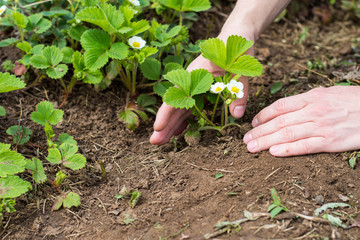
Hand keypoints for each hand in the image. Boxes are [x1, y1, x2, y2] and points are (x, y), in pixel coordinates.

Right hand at [150, 55, 248, 144]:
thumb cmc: (235, 52)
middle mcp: (190, 82)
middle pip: (174, 106)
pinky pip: (190, 107)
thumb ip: (239, 93)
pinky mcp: (200, 90)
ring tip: (163, 141)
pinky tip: (180, 131)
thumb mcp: (241, 71)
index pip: (175, 97)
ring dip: (172, 125)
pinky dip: (184, 119)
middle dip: (164, 125)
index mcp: (194, 75)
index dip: (166, 114)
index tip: (158, 128)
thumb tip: (236, 116)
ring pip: (180, 109)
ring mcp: (194, 86)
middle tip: (154, 143)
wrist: (235, 38)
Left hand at [243, 86, 359, 155]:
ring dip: (266, 142)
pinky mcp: (331, 142)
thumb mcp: (329, 93)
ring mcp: (322, 126)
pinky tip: (274, 152)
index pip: (280, 106)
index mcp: (312, 97)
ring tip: (251, 148)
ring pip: (287, 134)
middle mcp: (314, 111)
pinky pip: (305, 146)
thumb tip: (287, 107)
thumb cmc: (353, 101)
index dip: (263, 115)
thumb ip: (307, 100)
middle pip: (279, 122)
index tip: (253, 123)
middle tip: (245, 140)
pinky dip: (288, 149)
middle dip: (259, 132)